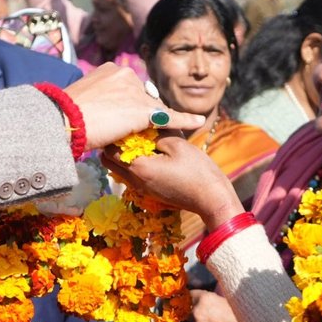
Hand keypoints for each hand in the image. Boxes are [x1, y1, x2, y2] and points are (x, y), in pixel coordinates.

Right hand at [66, 64, 205, 149]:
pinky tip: (197, 121)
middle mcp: (125, 75)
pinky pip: (169, 116)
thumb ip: (98, 101)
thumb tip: (99, 114)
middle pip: (143, 98)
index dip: (129, 106)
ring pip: (152, 110)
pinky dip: (184, 119)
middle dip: (140, 114)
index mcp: (109, 70)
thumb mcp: (83, 100)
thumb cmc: (66, 114)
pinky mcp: (143, 110)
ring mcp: (135, 92)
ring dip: (151, 122)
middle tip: (124, 130)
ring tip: (143, 135)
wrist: (63, 120)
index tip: (122, 117)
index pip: (129, 89)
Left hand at [100, 136, 240, 227]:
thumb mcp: (177, 144)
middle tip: (130, 131)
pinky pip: (132, 175)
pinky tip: (152, 153)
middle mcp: (134, 181)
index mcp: (139, 168)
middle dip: (114, 145)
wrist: (212, 199)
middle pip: (109, 161)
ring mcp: (141, 189)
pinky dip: (134, 163)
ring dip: (125, 154)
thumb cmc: (198, 171)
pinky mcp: (149, 193)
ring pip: (119, 169)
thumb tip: (143, 123)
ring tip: (142, 140)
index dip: (115, 134)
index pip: (110, 150)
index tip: (126, 122)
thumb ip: (156, 133)